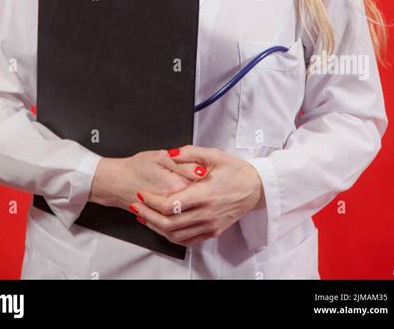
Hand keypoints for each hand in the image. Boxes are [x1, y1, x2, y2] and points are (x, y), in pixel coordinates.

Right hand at [89, 149, 209, 211]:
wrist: (116, 183)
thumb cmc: (136, 167)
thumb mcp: (160, 157)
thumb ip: (183, 163)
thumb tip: (202, 171)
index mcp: (177, 186)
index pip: (203, 183)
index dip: (203, 174)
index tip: (200, 167)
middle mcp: (175, 204)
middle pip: (199, 198)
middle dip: (199, 188)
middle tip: (187, 176)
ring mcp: (170, 215)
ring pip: (191, 211)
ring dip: (193, 202)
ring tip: (182, 187)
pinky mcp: (164, 220)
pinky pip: (181, 222)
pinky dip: (184, 214)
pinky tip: (180, 201)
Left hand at [133, 145, 263, 245]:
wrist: (257, 188)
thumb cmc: (237, 170)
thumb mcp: (215, 155)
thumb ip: (190, 153)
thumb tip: (170, 153)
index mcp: (205, 194)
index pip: (172, 204)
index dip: (153, 201)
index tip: (142, 194)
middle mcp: (207, 213)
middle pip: (169, 222)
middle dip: (148, 215)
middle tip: (136, 207)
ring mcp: (210, 225)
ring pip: (176, 235)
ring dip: (156, 227)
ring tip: (144, 217)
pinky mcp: (213, 231)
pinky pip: (188, 240)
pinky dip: (171, 236)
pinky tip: (162, 227)